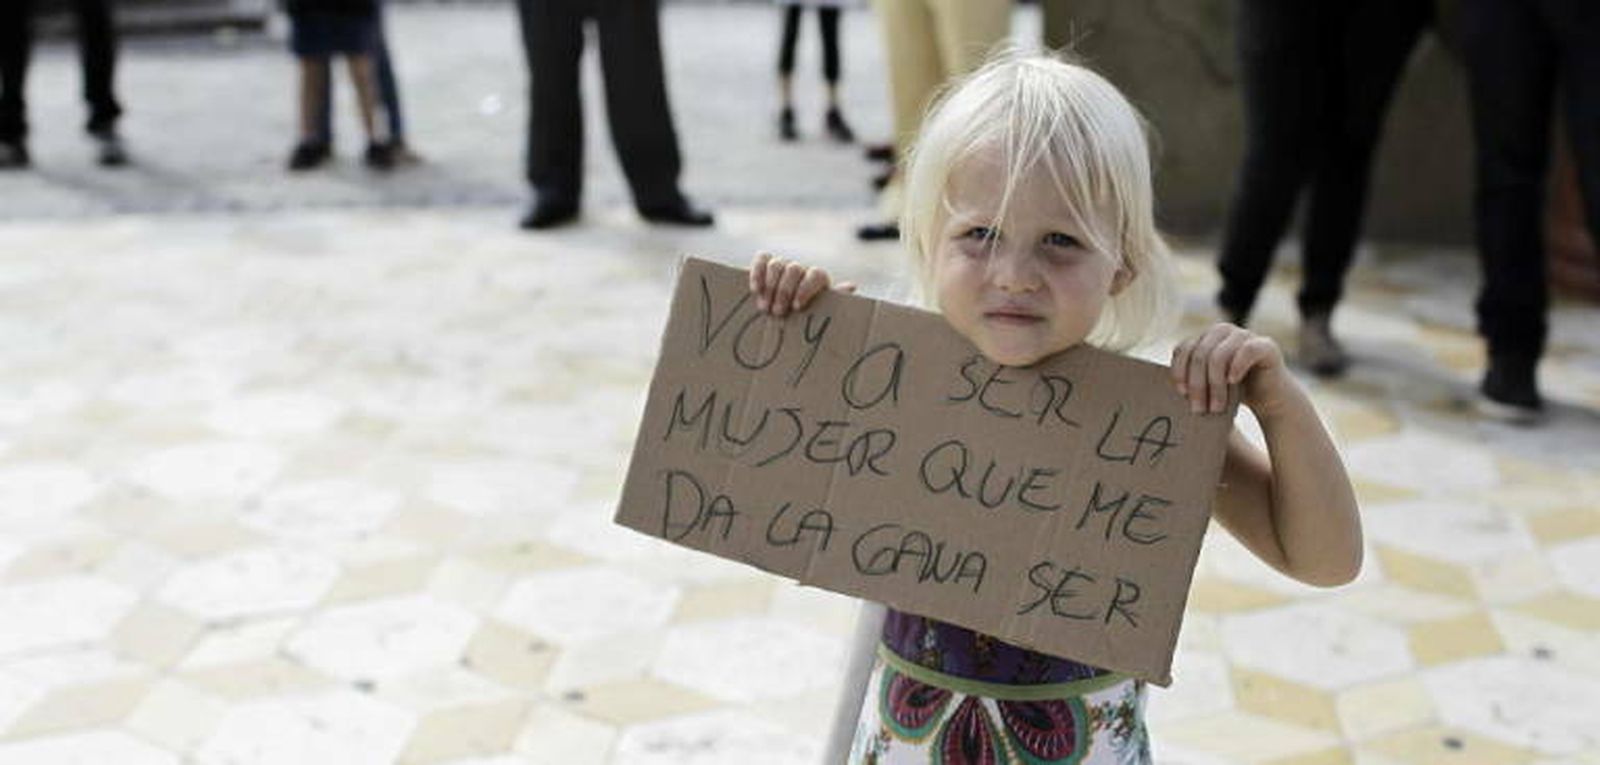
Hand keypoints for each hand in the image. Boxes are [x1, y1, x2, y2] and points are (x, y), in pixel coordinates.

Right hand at [749, 252, 855, 316]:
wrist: (787, 313)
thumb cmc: (807, 315)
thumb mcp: (822, 311)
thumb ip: (835, 300)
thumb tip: (852, 286)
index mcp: (818, 279)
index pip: (816, 274)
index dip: (806, 288)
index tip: (797, 307)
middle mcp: (801, 269)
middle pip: (794, 269)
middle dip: (784, 292)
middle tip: (777, 313)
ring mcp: (783, 264)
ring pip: (777, 264)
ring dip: (770, 286)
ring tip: (765, 308)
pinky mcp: (765, 264)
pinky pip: (762, 259)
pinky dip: (757, 272)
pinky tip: (755, 290)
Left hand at [1170, 322, 1290, 415]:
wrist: (1270, 398)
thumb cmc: (1234, 393)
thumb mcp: (1208, 384)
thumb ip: (1190, 379)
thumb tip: (1161, 391)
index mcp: (1206, 338)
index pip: (1184, 348)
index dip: (1179, 370)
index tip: (1181, 394)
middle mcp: (1224, 331)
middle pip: (1200, 354)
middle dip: (1198, 385)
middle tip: (1198, 410)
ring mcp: (1245, 335)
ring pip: (1219, 356)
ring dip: (1215, 386)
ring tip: (1216, 407)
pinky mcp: (1265, 345)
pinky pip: (1246, 351)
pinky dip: (1237, 367)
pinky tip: (1233, 382)